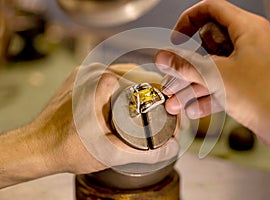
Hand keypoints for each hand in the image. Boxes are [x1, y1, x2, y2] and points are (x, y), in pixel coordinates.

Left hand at [0, 63, 178, 187]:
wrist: (38, 147)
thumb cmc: (69, 150)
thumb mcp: (112, 153)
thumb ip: (145, 152)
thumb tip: (171, 148)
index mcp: (103, 83)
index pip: (147, 80)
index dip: (163, 93)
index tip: (169, 108)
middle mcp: (93, 72)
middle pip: (137, 74)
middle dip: (153, 89)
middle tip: (162, 109)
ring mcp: (84, 73)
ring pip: (123, 73)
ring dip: (138, 86)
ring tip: (148, 105)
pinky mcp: (78, 78)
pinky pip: (107, 76)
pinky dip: (121, 85)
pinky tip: (126, 99)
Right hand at [155, 0, 269, 165]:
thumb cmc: (265, 96)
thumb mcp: (216, 76)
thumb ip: (185, 65)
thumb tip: (164, 57)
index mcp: (248, 29)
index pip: (212, 9)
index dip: (189, 20)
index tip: (176, 38)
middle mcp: (251, 43)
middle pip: (209, 44)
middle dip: (187, 63)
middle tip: (173, 74)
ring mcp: (251, 64)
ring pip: (214, 67)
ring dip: (193, 84)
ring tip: (175, 100)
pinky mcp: (250, 84)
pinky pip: (223, 83)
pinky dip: (207, 95)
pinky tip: (194, 109)